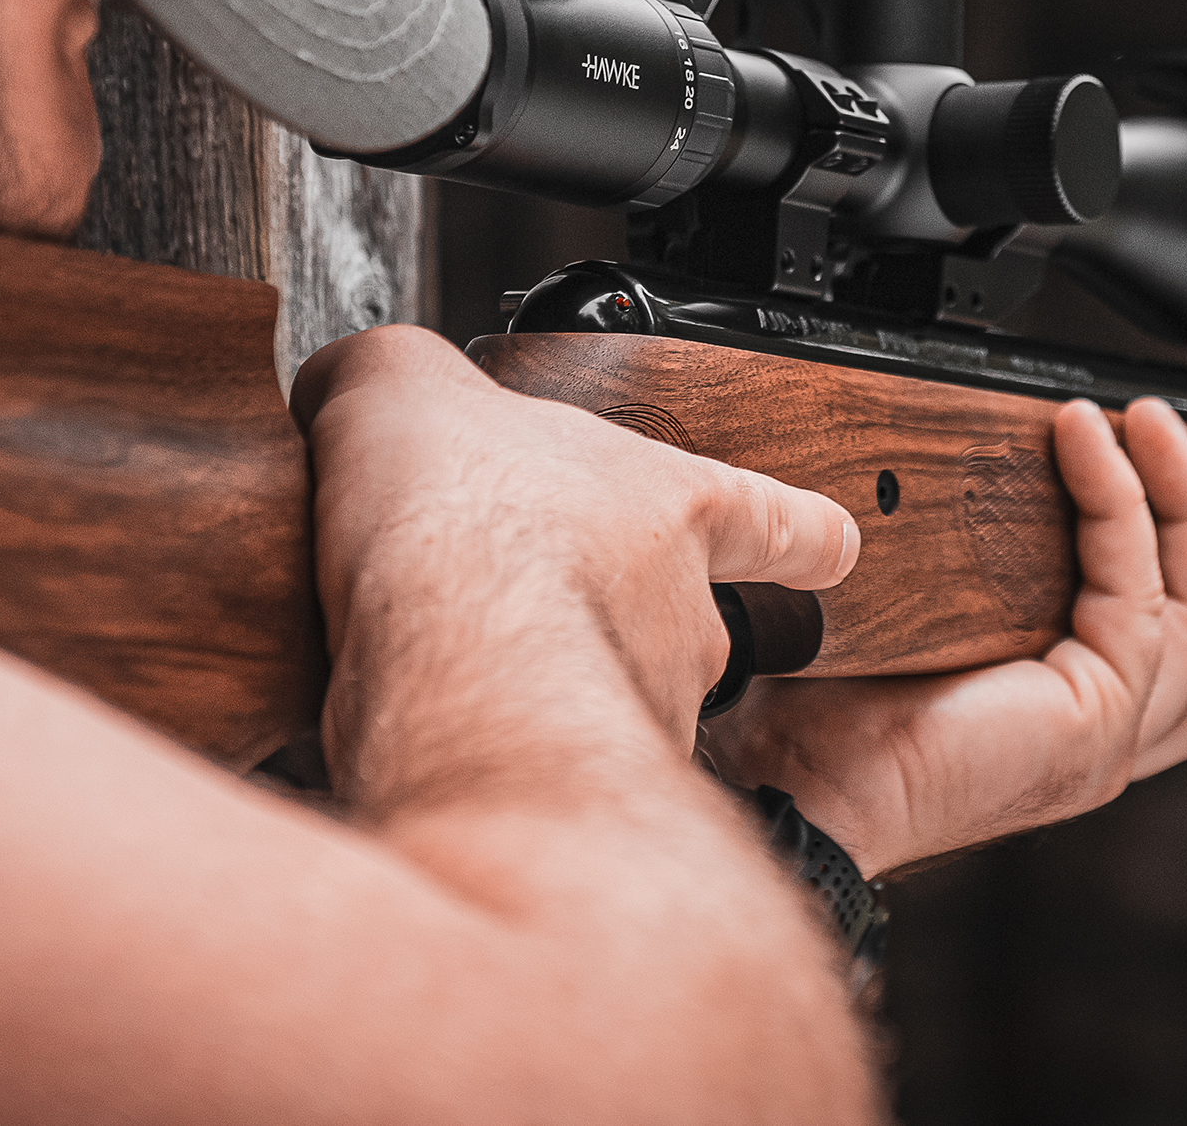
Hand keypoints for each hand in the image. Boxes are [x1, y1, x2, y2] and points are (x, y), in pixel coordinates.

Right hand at [291, 326, 859, 757]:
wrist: (454, 667)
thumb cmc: (468, 519)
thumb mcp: (402, 384)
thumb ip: (390, 378)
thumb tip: (354, 384)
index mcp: (671, 507)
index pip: (776, 520)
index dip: (802, 534)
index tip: (832, 547)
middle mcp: (683, 622)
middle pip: (687, 630)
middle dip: (623, 634)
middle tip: (546, 623)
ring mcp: (647, 721)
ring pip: (619, 717)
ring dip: (557, 712)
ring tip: (470, 694)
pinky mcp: (583, 806)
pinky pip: (546, 793)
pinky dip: (500, 781)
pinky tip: (432, 761)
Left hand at [701, 397, 1186, 876]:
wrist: (797, 782)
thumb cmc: (829, 715)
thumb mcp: (933, 624)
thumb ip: (990, 577)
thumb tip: (996, 479)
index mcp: (1073, 725)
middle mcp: (1106, 741)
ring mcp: (1110, 738)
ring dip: (1185, 503)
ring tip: (1150, 422)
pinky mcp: (1095, 718)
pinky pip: (1137, 595)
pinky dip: (1120, 505)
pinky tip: (1085, 443)